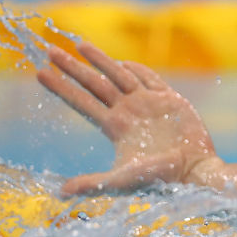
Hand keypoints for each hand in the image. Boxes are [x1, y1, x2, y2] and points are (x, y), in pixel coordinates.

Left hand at [37, 42, 219, 195]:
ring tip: (80, 44)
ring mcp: (148, 104)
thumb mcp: (122, 180)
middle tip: (51, 51)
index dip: (61, 88)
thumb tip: (61, 193)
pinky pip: (150, 78)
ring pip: (118, 75)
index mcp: (115, 127)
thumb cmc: (160, 179)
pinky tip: (123, 61)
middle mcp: (128, 112)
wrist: (196, 172)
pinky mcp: (170, 100)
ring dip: (100, 59)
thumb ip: (93, 184)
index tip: (40, 73)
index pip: (82, 102)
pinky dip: (136, 68)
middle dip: (73, 68)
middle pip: (94, 84)